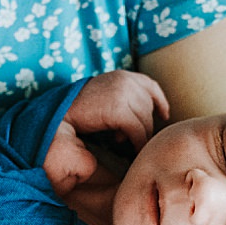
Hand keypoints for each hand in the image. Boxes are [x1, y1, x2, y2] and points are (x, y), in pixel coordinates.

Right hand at [44, 70, 168, 194]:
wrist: (61, 113)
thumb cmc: (81, 110)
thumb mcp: (105, 97)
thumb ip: (123, 100)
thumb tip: (142, 117)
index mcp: (123, 76)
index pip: (150, 86)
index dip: (160, 101)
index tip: (164, 115)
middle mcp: (126, 81)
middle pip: (148, 108)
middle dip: (145, 126)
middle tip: (133, 140)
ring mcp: (123, 94)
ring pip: (145, 121)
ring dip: (139, 136)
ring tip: (126, 144)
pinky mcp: (118, 109)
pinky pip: (137, 130)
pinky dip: (136, 142)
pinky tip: (128, 148)